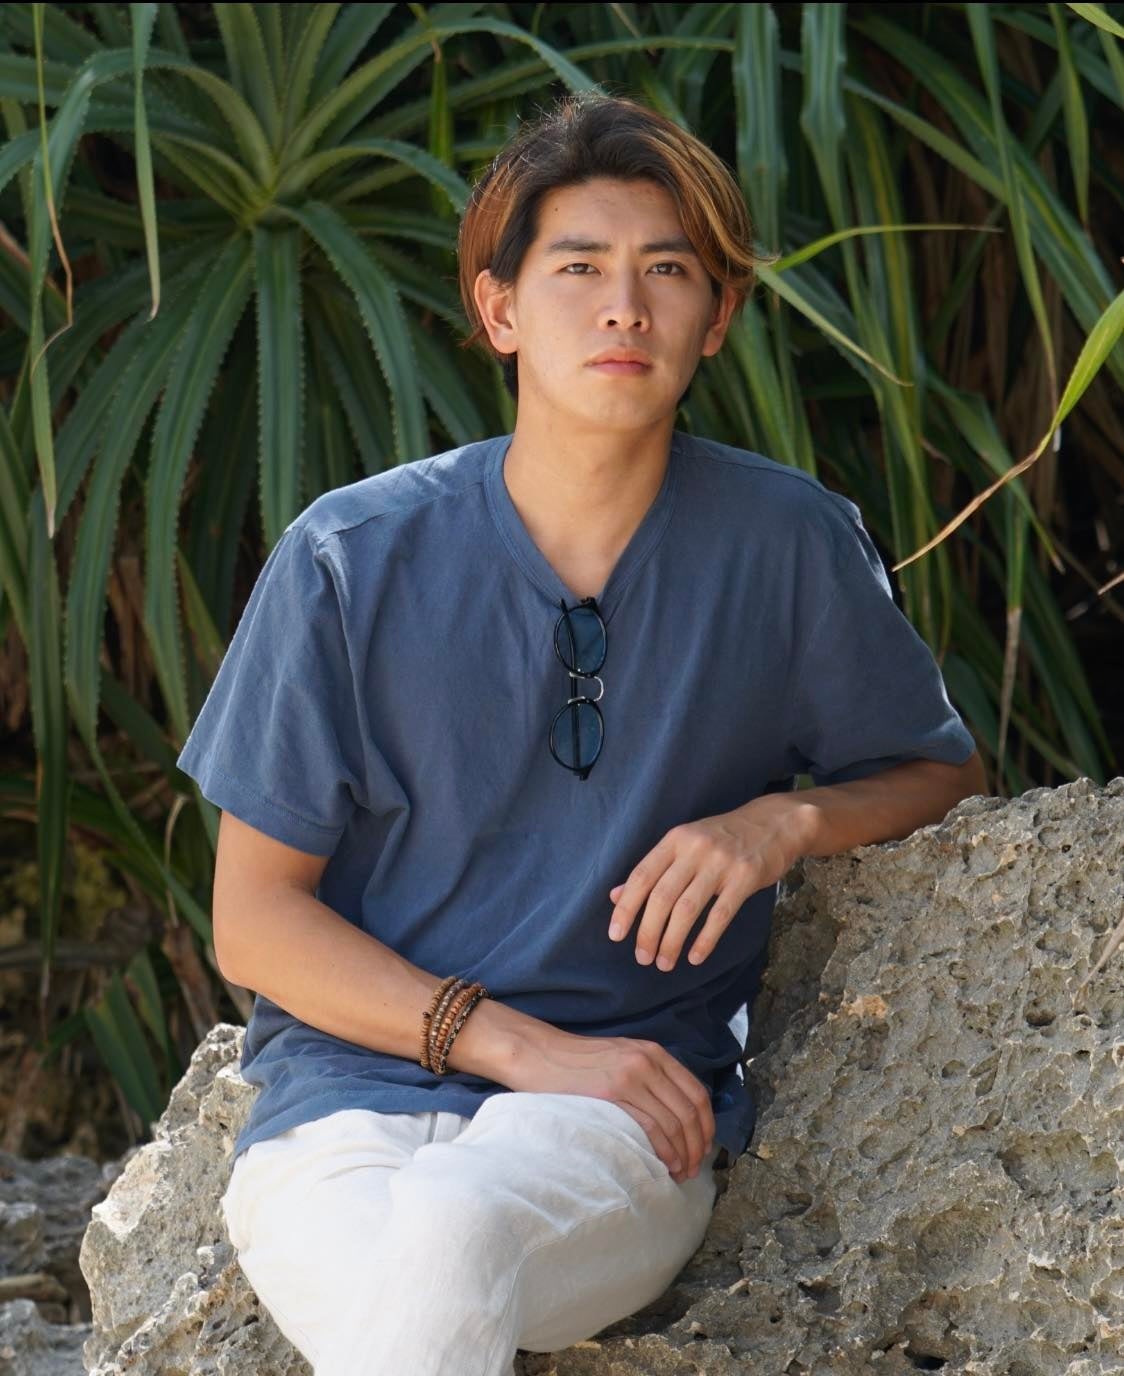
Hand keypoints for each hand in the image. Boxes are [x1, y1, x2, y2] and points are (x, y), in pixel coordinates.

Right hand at [503, 1025, 715, 1183]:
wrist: (539, 1053)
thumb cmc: (577, 1063)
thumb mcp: (622, 1059)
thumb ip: (648, 1077)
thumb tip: (673, 1115)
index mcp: (654, 1053)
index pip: (697, 1093)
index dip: (707, 1126)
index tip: (704, 1149)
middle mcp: (648, 1061)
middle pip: (690, 1111)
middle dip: (697, 1146)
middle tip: (694, 1170)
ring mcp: (631, 1075)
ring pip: (674, 1121)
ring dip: (683, 1153)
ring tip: (680, 1173)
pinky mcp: (612, 1091)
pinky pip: (651, 1125)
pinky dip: (663, 1149)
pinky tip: (664, 1165)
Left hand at [608, 797, 814, 971]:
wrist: (774, 822)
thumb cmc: (723, 837)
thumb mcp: (685, 843)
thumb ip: (653, 869)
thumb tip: (616, 895)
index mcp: (675, 840)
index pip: (642, 876)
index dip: (626, 907)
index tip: (616, 935)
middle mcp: (694, 850)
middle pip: (662, 897)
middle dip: (648, 932)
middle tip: (642, 957)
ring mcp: (721, 863)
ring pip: (687, 909)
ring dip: (672, 941)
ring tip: (664, 963)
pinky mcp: (745, 878)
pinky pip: (720, 915)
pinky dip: (705, 940)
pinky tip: (695, 957)